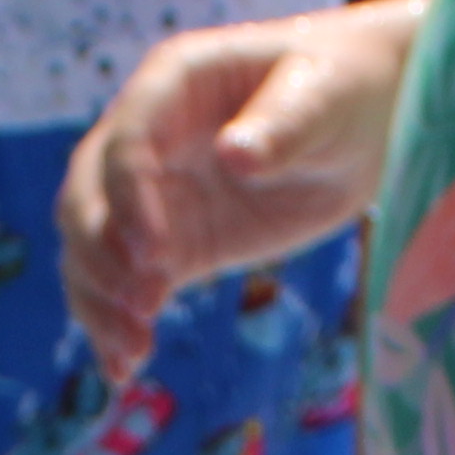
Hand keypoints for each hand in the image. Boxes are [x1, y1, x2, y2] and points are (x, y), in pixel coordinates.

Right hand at [59, 0, 425, 379]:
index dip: (129, 199)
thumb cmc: (343, 86)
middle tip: (142, 306)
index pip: (127, 142)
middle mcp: (148, 138)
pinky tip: (124, 370)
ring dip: (99, 300)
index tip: (153, 255)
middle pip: (87, 196)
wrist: (367, 119)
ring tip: (133, 350)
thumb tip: (234, 155)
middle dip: (100, 255)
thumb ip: (282, 125)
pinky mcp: (175, 245)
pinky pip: (128, 285)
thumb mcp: (323, 95)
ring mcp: (155, 195)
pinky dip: (116, 325)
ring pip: (93, 247)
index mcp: (174, 84)